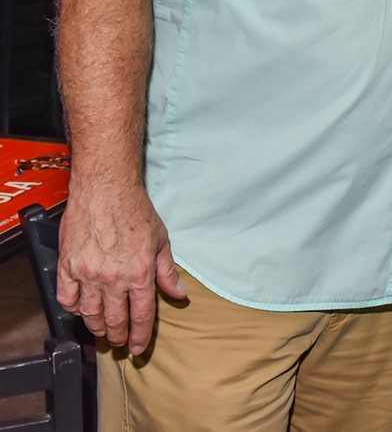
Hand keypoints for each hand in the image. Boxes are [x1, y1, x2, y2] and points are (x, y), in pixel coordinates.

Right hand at [56, 182, 186, 354]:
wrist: (105, 189)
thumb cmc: (134, 209)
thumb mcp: (161, 239)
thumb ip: (168, 270)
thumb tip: (178, 293)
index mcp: (140, 272)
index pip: (142, 315)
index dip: (141, 336)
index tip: (138, 347)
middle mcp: (113, 278)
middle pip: (115, 320)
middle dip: (118, 337)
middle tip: (119, 343)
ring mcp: (88, 274)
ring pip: (90, 314)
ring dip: (96, 327)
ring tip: (102, 331)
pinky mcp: (68, 266)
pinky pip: (67, 299)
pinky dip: (73, 308)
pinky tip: (81, 309)